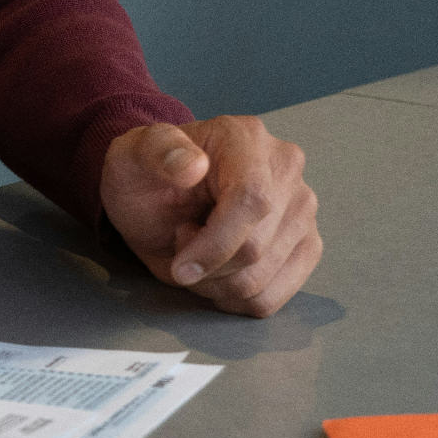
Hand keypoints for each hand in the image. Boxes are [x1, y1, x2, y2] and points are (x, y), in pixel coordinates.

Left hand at [101, 116, 322, 316]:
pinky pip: (274, 296)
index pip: (252, 200)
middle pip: (255, 249)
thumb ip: (157, 152)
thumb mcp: (132, 156)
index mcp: (247, 139)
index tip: (179, 267)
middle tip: (181, 240)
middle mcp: (287, 168)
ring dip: (215, 283)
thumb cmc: (146, 176)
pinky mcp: (306, 243)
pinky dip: (235, 299)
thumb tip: (193, 167)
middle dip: (205, 265)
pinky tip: (218, 273)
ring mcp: (302, 207)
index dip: (215, 245)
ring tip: (198, 250)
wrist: (159, 193)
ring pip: (261, 279)